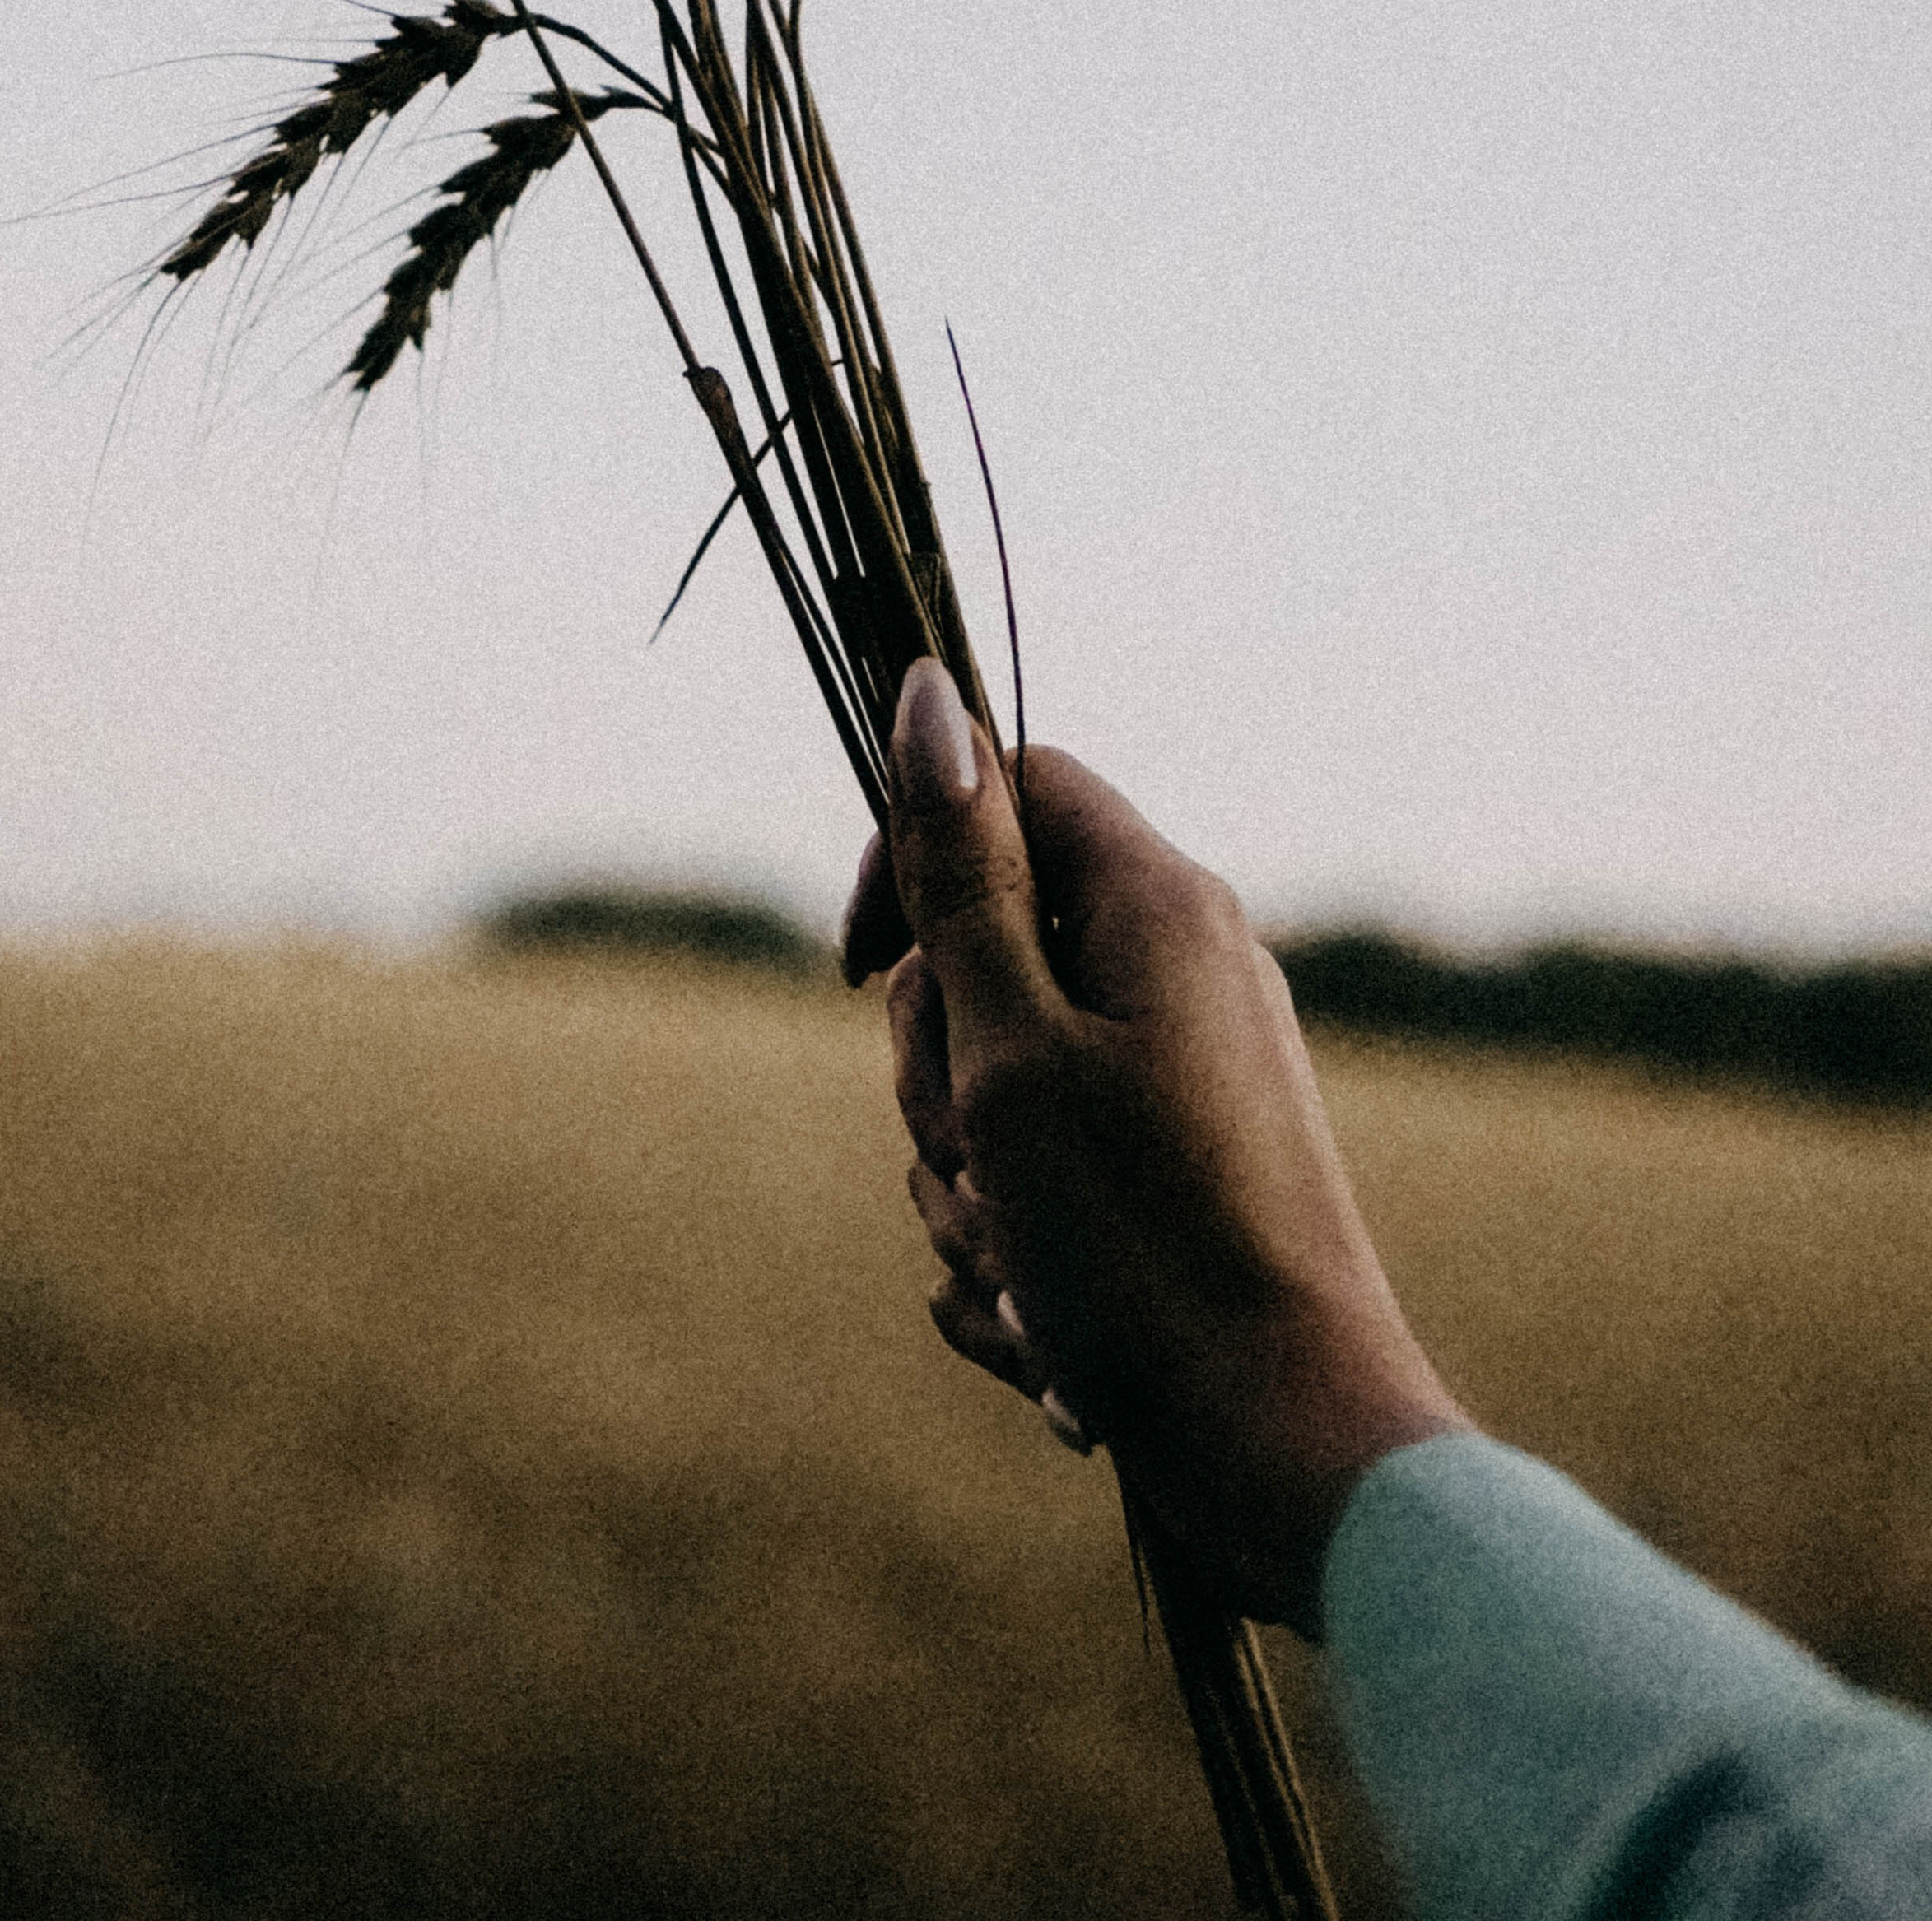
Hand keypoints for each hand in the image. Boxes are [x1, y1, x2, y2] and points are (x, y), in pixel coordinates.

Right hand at [846, 661, 1469, 1634]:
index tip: (858, 966)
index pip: (1007, 786)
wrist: (1289, 1452)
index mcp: (1157, 907)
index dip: (912, 857)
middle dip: (937, 1067)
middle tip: (983, 1158)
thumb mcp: (1014, 1046)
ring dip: (971, 1183)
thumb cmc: (1145, 1247)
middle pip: (985, 949)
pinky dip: (1021, 1255)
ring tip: (1031, 1268)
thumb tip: (927, 694)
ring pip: (997, 1083)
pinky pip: (1044, 1182)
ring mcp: (1186, 1081)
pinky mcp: (1179, 1182)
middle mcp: (1183, 973)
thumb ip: (959, 874)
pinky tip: (1051, 1334)